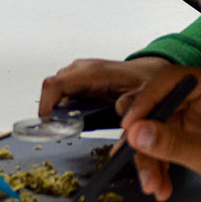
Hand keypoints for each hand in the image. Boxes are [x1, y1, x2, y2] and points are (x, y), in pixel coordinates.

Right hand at [37, 56, 170, 117]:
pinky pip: (65, 93)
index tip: (48, 125)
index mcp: (95, 73)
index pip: (57, 84)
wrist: (153, 70)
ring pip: (57, 91)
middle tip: (61, 131)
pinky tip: (78, 121)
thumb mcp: (150, 95)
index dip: (46, 105)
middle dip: (52, 111)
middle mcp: (83, 70)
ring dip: (58, 110)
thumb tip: (125, 126)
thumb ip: (137, 108)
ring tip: (69, 128)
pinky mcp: (83, 82)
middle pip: (53, 89)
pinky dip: (66, 108)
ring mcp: (81, 74)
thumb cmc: (150, 79)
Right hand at [120, 65, 200, 201]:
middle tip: (135, 160)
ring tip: (152, 186)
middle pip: (159, 107)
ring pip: (156, 130)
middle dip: (145, 139)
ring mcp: (198, 118)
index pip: (172, 81)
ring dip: (150, 159)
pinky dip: (158, 166)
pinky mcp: (192, 138)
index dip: (147, 100)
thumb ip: (175, 144)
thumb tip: (136, 132)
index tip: (130, 127)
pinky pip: (163, 146)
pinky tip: (160, 187)